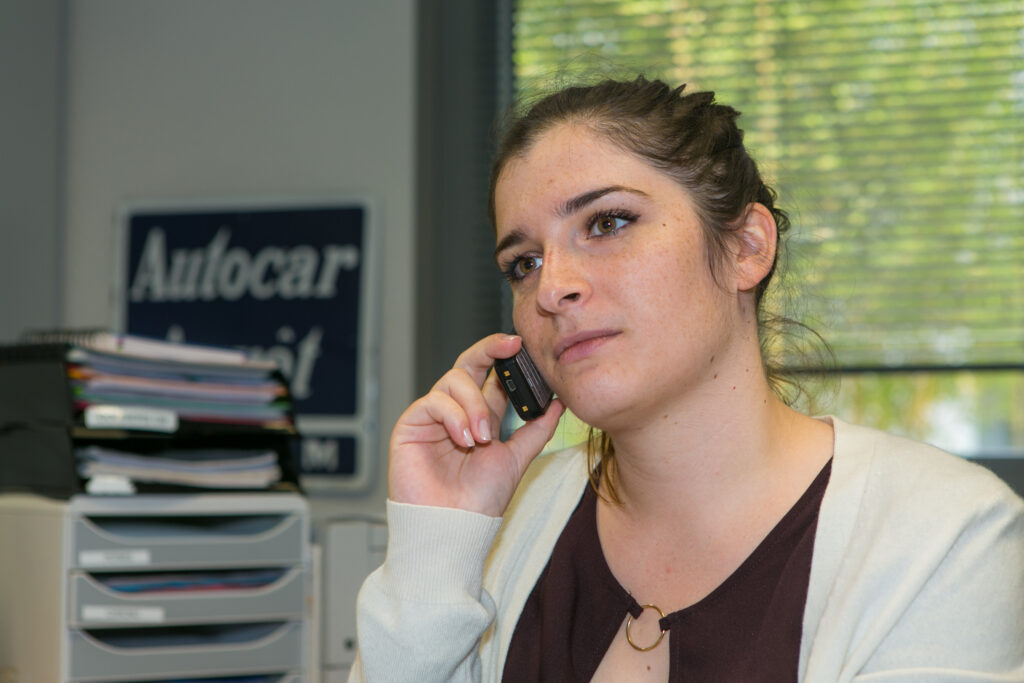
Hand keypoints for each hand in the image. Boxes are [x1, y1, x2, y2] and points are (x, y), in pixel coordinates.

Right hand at [388, 333, 564, 516]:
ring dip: (475, 405)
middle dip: (489, 350)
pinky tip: (464, 439)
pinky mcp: (410, 424)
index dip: (505, 358)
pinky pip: (434, 401)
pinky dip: (454, 416)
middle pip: (468, 364)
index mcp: (481, 416)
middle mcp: (456, 411)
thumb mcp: (517, 458)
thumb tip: (558, 403)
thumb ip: (536, 429)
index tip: (524, 346)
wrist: (454, 527)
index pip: (492, 376)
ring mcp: (433, 416)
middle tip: (511, 346)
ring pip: (455, 380)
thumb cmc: (480, 501)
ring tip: (483, 437)